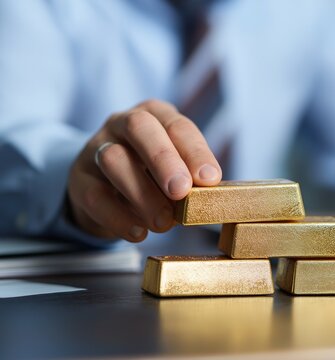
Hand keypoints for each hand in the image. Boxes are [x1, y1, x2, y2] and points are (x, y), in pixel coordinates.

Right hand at [67, 99, 221, 241]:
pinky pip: (94, 195)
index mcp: (155, 115)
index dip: (195, 151)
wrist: (106, 188)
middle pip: (139, 127)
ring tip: (163, 222)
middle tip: (181, 190)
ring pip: (113, 159)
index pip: (177, 125)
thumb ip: (190, 177)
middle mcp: (122, 123)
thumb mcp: (175, 168)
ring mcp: (96, 147)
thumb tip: (210, 196)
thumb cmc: (153, 175)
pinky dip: (118, 217)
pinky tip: (139, 232)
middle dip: (164, 159)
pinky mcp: (78, 178)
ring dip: (142, 193)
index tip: (210, 179)